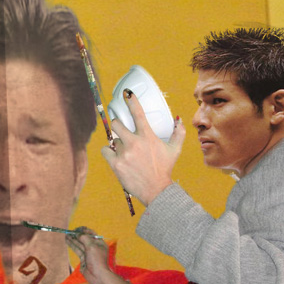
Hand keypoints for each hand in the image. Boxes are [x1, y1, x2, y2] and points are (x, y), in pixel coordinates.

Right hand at [66, 227, 132, 283]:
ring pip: (80, 244)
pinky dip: (72, 245)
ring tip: (66, 235)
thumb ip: (84, 238)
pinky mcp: (83, 258)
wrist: (97, 275)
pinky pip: (77, 250)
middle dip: (77, 235)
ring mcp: (88, 253)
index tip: (77, 228)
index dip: (84, 230)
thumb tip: (78, 234)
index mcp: (99, 243)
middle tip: (69, 231)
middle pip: (84, 238)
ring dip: (73, 239)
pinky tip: (68, 241)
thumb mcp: (91, 246)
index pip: (91, 234)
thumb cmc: (96, 260)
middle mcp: (94, 247)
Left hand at [102, 89, 185, 205]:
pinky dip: (108, 153)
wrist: (156, 190)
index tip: (126, 93)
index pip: (138, 113)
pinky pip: (105, 151)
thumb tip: (179, 119)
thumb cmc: (165, 169)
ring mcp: (124, 153)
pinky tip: (115, 157)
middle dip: (118, 126)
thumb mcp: (175, 150)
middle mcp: (135, 143)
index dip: (131, 101)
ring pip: (113, 140)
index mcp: (148, 136)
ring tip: (126, 153)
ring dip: (118, 144)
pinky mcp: (116, 164)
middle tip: (122, 131)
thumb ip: (178, 133)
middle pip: (117, 124)